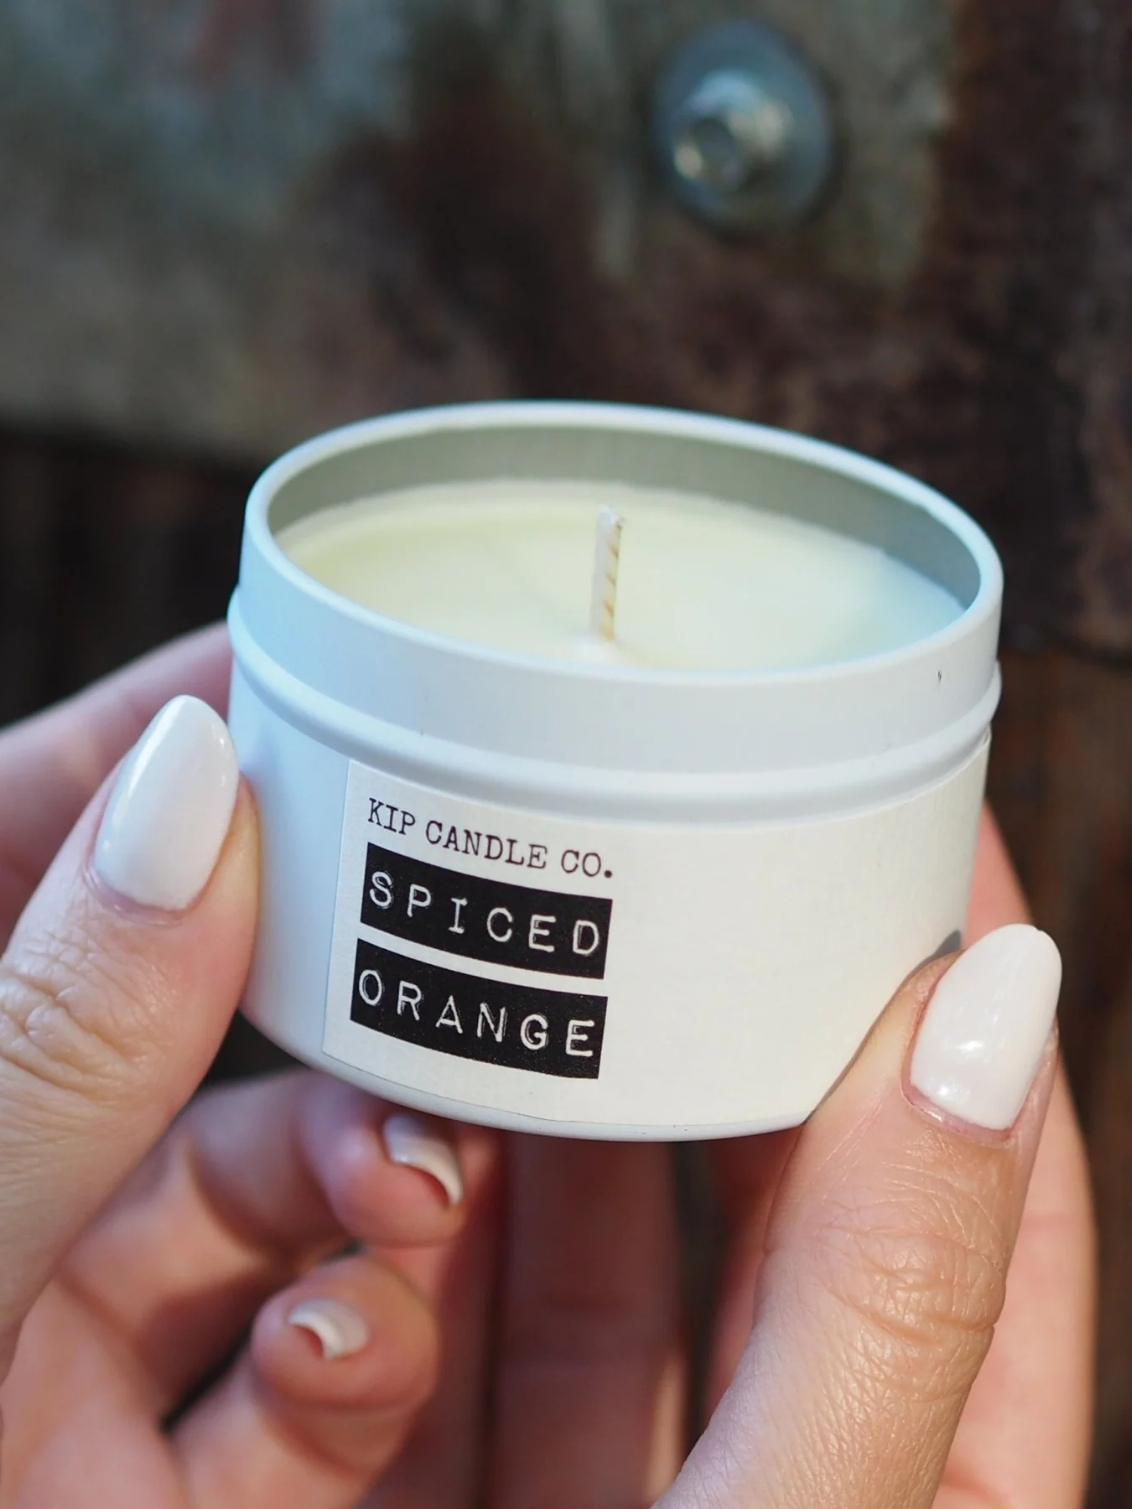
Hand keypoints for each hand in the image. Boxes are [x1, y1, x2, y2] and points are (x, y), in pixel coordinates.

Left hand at [0, 628, 497, 1506]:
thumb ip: (50, 1031)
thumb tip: (194, 783)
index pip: (47, 825)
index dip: (184, 731)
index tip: (323, 665)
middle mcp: (10, 1172)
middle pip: (203, 1013)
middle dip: (337, 983)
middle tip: (453, 936)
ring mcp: (73, 1335)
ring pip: (274, 1195)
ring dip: (370, 1176)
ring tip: (423, 1175)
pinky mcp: (154, 1472)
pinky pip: (294, 1375)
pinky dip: (353, 1336)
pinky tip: (362, 1324)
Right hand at [355, 813, 1093, 1507]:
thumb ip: (889, 1293)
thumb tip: (999, 1008)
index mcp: (936, 1476)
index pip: (995, 1193)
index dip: (968, 1011)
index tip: (922, 844)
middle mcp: (793, 1460)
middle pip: (789, 1188)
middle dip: (734, 1028)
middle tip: (686, 876)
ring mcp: (637, 1474)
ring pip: (613, 1239)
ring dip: (560, 1107)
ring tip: (522, 979)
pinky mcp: (477, 1484)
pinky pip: (468, 1312)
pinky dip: (435, 1216)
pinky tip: (402, 1127)